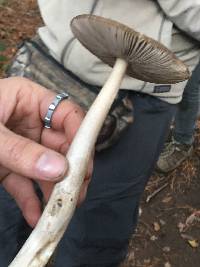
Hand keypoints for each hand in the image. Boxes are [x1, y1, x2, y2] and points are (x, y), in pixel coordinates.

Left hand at [0, 77, 91, 226]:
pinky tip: (34, 216)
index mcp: (28, 100)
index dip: (81, 136)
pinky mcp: (9, 165)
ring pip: (46, 166)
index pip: (68, 114)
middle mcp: (30, 121)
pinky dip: (30, 199)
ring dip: (53, 189)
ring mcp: (21, 144)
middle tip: (76, 193)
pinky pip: (25, 181)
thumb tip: (60, 169)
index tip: (84, 164)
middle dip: (71, 170)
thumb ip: (20, 151)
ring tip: (59, 210)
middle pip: (61, 144)